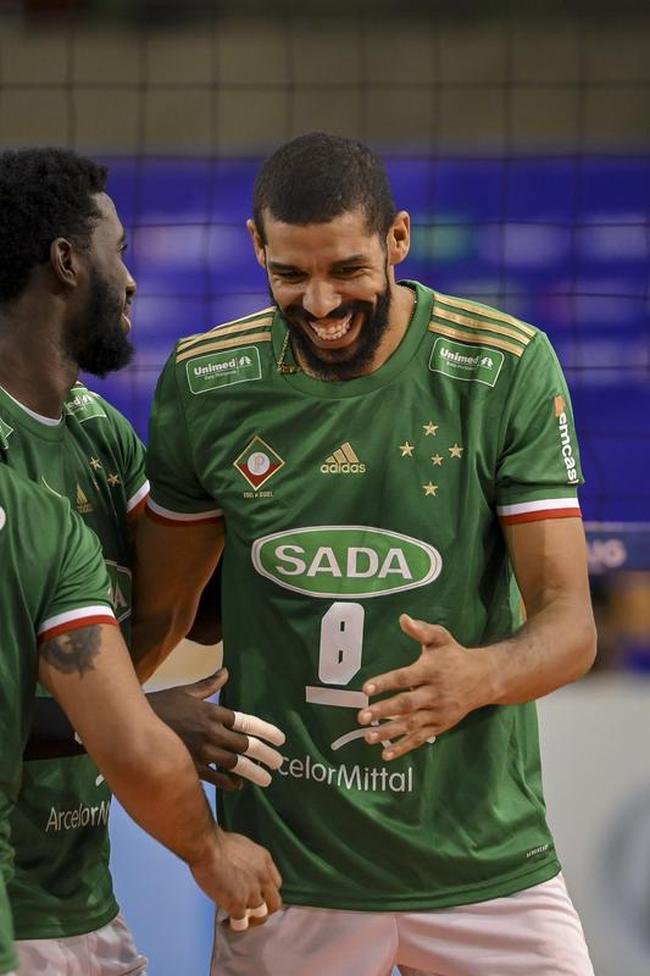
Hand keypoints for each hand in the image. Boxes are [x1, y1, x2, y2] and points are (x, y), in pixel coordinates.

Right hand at [147, 669, 284, 789]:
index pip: (247, 722)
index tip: (280, 740)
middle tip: (279, 763)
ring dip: (253, 772)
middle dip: (265, 755)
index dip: (266, 731)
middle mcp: (211, 732)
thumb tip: (225, 672)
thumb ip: (208, 685)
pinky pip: (216, 779)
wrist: (132, 725)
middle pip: (245, 746)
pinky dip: (230, 783)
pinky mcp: (191, 768)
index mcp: (212, 712)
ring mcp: (201, 752)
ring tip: (267, 779)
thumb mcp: (186, 692)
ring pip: (235, 765)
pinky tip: (239, 785)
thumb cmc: (160, 706)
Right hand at [190, 827, 281, 928]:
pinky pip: (241, 923)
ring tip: (238, 919)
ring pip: (261, 916)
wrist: (209, 848)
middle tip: (251, 912)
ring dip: (250, 920)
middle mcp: (263, 878)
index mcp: (265, 861)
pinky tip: (226, 922)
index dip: (267, 892)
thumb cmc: (218, 842)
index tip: (257, 895)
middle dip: (265, 910)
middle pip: (275, 903)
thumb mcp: (244, 846)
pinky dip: (234, 925)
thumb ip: (249, 861)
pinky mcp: (238, 905)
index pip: (276, 884)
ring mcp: (252, 893)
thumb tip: (242, 870)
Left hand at [357, 614, 489, 759]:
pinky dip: (404, 748)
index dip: (385, 683)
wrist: (484, 679)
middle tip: (361, 717)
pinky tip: (386, 754)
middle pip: (407, 704)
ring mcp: (439, 712)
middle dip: (383, 711)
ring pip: (412, 725)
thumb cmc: (455, 656)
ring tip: (368, 737)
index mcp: (431, 671)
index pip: (405, 678)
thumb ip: (422, 630)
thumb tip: (403, 618)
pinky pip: (421, 739)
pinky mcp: (441, 725)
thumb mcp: (441, 638)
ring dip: (389, 732)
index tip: (365, 689)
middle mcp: (435, 693)